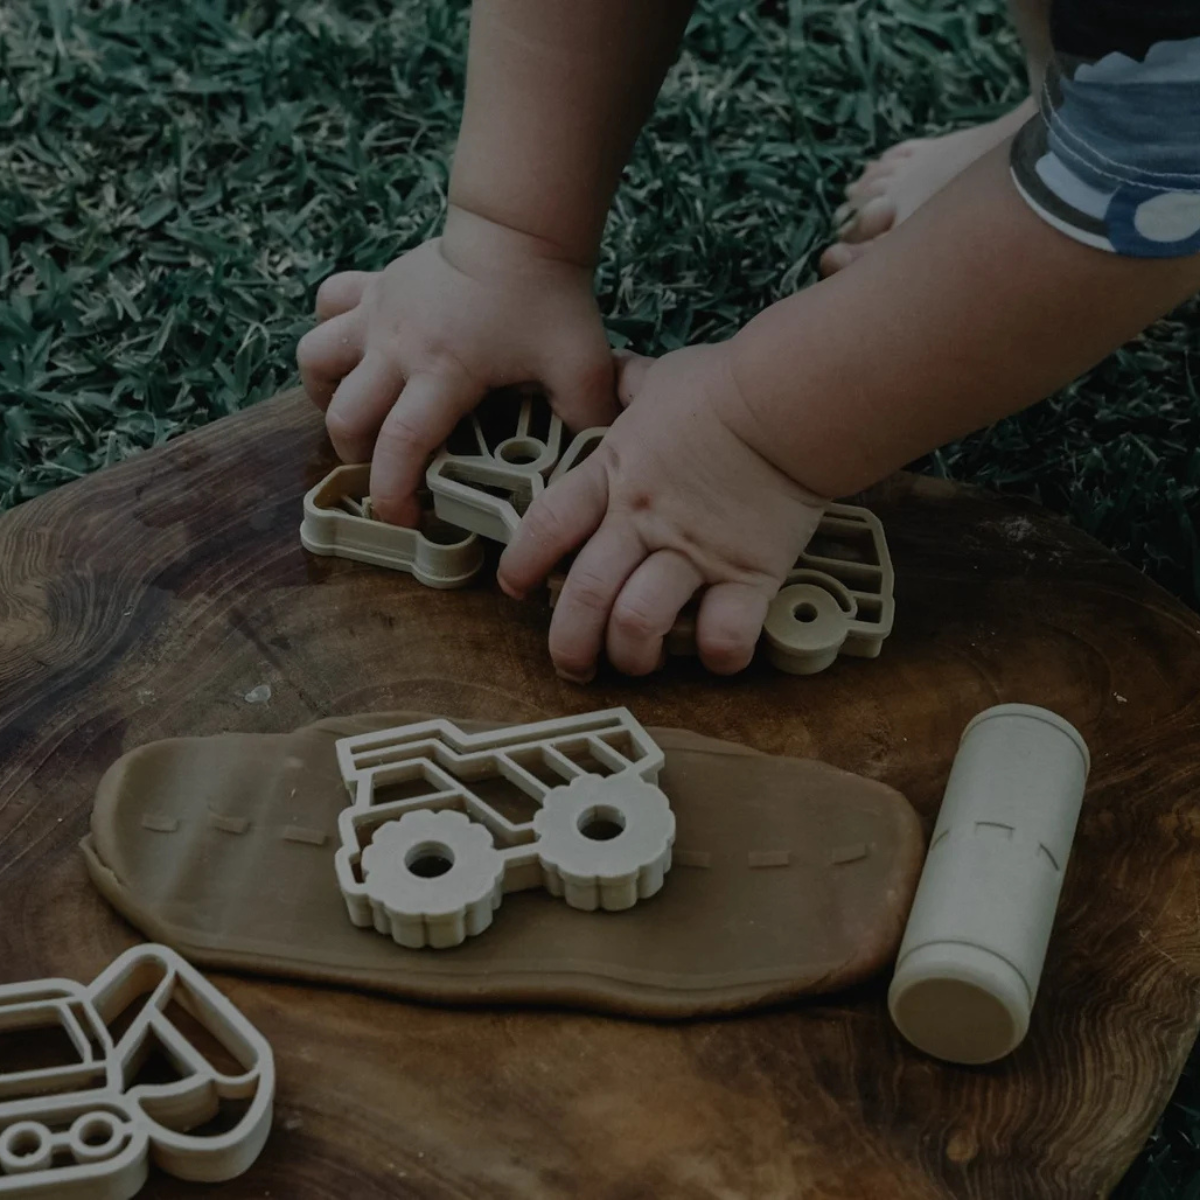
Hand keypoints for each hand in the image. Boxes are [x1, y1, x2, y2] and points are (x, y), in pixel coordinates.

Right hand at [296, 207, 617, 524]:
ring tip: (357, 413)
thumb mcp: (581, 366)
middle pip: (345, 415)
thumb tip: (590, 467)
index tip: (403, 517)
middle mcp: (396, 345)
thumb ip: (586, 420)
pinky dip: (331, 332)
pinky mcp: (373, 285)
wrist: (520, 226)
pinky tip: (357, 353)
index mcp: (444, 371)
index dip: (392, 491)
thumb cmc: (549, 297)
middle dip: (357, 456)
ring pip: (316, 358)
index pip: (401, 443)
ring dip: (327, 395)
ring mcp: (377, 312)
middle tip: (385, 469)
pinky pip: (327, 305)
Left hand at [498, 343, 826, 679]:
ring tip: (638, 660)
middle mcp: (643, 522)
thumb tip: (618, 373)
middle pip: (584, 595)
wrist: (791, 398)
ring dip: (632, 654)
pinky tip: (716, 653)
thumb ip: (629, 387)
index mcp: (613, 475)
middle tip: (573, 663)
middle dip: (569, 642)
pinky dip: (718, 655)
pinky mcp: (748, 575)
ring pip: (639, 623)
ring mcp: (694, 552)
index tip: (515, 588)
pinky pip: (725, 636)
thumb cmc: (725, 384)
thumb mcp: (660, 379)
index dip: (522, 564)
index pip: (546, 527)